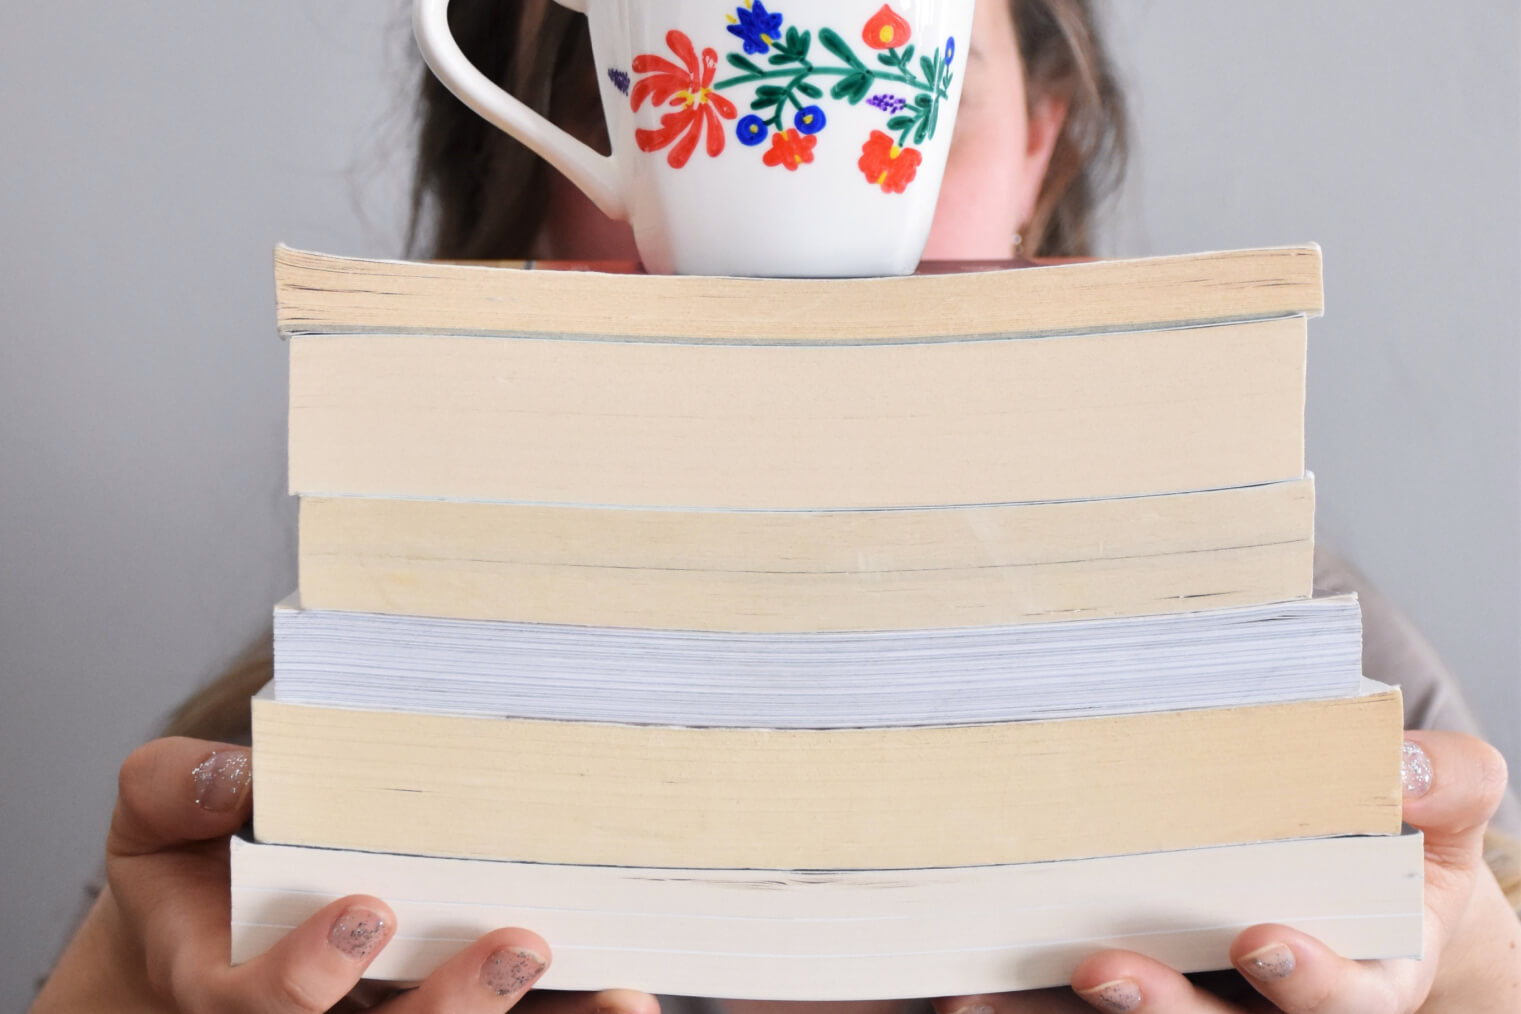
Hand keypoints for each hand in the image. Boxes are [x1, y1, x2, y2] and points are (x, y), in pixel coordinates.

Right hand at [29, 736, 661, 1013]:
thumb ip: (175, 790)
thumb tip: (235, 774)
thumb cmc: (192, 863)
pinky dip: (577, 1013)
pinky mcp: (452, 1003)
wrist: (211, 917)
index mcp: (232, 984)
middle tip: (516, 945)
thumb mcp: (158, 817)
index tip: (366, 911)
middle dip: (453, 1007)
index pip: (262, 1008)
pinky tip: (634, 992)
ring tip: (617, 987)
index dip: (308, 974)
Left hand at [929, 731, 1520, 1012]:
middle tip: (1103, 968)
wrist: (1373, 894)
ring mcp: (1193, 1002)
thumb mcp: (1443, 814)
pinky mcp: (1129, 995)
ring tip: (981, 997)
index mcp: (1357, 977)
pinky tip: (960, 987)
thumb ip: (1447, 785)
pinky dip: (1018, 1005)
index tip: (1263, 941)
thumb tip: (1402, 762)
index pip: (1344, 1003)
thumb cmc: (1401, 849)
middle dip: (1162, 1009)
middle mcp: (1266, 1008)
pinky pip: (1067, 1013)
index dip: (1308, 983)